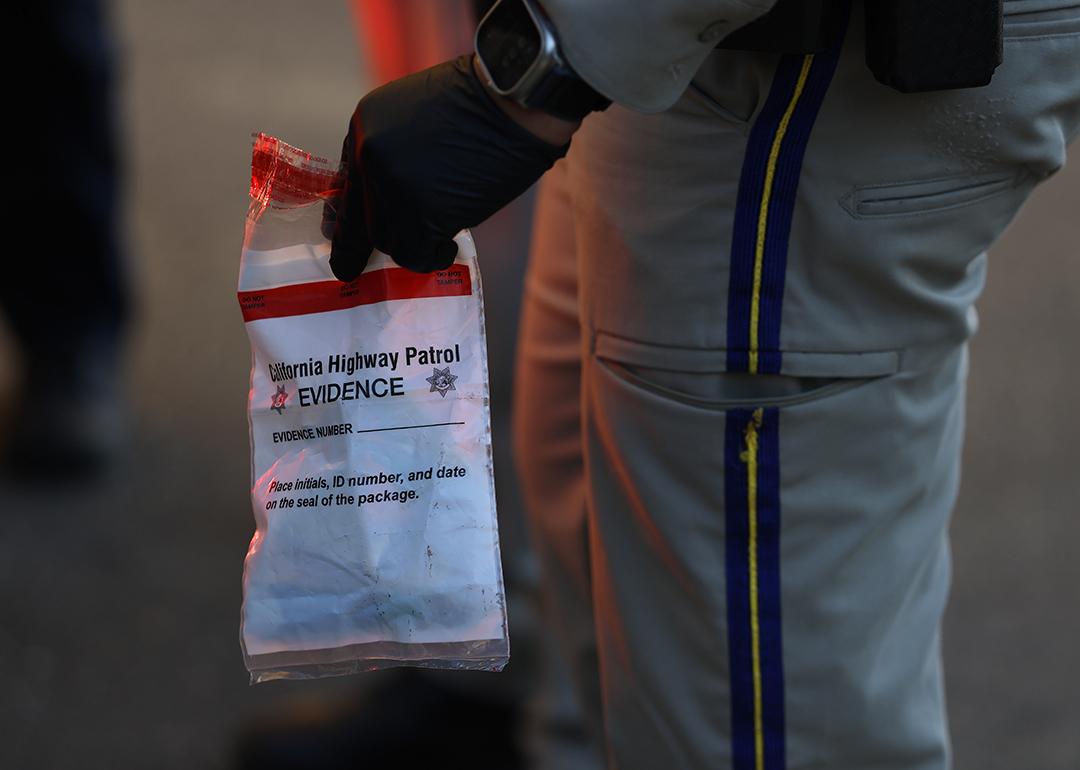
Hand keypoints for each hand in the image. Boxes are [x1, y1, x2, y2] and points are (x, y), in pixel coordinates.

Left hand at [325, 55, 574, 278]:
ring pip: (389, 241)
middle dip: (371, 242)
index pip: (345, 187)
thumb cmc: (479, 105)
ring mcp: (394, 187)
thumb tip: (385, 203)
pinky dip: (433, 257)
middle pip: (363, 221)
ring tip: (441, 237)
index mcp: (364, 129)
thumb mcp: (416, 114)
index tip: (336, 241)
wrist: (513, 102)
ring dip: (413, 245)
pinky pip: (416, 254)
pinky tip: (447, 247)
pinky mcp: (423, 213)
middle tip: (359, 266)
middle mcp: (369, 158)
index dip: (343, 219)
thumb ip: (393, 152)